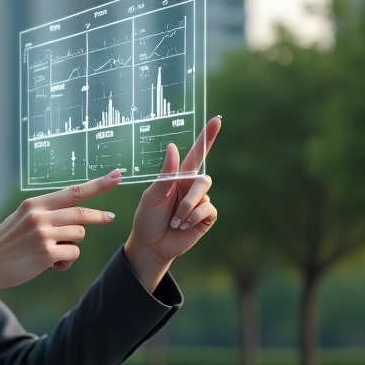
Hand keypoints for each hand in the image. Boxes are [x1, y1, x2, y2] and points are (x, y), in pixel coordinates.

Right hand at [0, 171, 121, 295]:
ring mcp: (43, 234)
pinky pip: (72, 254)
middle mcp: (39, 215)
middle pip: (82, 213)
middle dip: (100, 216)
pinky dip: (65, 262)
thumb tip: (76, 215)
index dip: (98, 184)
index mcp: (34, 204)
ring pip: (78, 235)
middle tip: (111, 217)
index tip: (117, 176)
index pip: (73, 191)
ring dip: (71, 245)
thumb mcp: (21, 219)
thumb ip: (45, 213)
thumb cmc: (6, 244)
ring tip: (52, 253)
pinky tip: (50, 265)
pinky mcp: (46, 254)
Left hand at [123, 116, 221, 292]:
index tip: (216, 120)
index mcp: (178, 177)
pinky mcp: (206, 217)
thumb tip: (174, 146)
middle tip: (176, 214)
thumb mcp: (152, 194)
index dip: (207, 137)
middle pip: (203, 178)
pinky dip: (193, 218)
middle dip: (190, 196)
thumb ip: (166, 173)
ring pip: (204, 195)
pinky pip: (208, 210)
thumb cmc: (147, 217)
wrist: (151, 244)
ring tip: (175, 221)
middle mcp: (192, 187)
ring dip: (187, 210)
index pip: (196, 154)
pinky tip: (183, 226)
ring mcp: (201, 202)